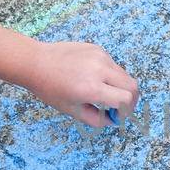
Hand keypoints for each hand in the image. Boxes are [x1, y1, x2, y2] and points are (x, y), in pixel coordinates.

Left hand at [26, 42, 140, 127]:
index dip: (126, 111)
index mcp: (92, 88)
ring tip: (104, 93)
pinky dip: (110, 75)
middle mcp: (99, 70)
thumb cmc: (50, 88)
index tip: (118, 116)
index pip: (125, 100)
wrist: (36, 62)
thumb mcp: (72, 110)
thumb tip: (112, 120)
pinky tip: (93, 77)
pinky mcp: (98, 49)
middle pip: (132, 86)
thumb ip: (96, 119)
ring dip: (120, 87)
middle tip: (120, 107)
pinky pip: (113, 65)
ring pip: (124, 75)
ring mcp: (100, 56)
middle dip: (131, 100)